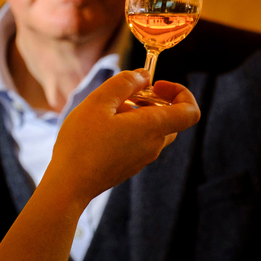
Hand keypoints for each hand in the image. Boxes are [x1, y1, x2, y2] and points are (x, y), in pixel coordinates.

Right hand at [44, 70, 199, 208]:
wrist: (69, 184)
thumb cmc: (82, 142)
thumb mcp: (99, 102)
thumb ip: (124, 83)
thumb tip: (144, 76)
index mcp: (152, 128)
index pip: (191, 111)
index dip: (181, 92)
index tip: (156, 85)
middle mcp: (153, 145)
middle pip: (170, 117)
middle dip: (152, 100)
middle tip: (125, 94)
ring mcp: (142, 158)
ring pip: (152, 128)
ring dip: (137, 113)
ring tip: (107, 110)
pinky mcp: (130, 165)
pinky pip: (139, 141)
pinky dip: (128, 127)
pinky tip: (101, 127)